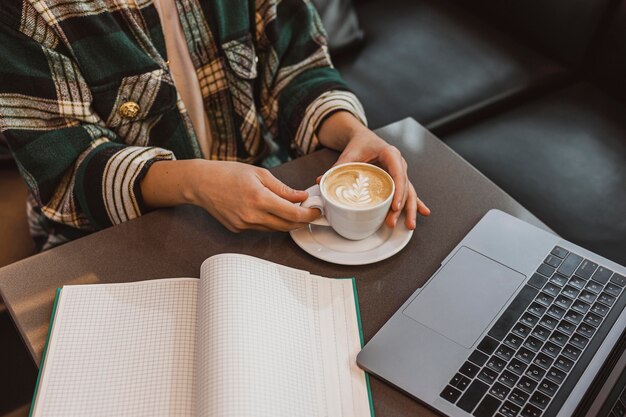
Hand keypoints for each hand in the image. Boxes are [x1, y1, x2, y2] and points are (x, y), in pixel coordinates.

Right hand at [141, 159, 319, 231]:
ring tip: (292, 209)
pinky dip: (270, 222)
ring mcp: (244, 225)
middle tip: (309, 211)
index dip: (308, 214)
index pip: (292, 214)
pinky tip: (270, 211)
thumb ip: (283, 189)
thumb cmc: (228, 173)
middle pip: (286, 225)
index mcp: (259, 198)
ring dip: (286, 221)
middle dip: (301, 220)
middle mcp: (252, 215)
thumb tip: (301, 197)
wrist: (201, 183)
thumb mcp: (260, 174)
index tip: (316, 210)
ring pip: (275, 228)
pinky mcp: (238, 229)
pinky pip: (261, 228)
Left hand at [317, 112, 429, 228]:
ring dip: (410, 209)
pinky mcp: (398, 179)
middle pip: (405, 186)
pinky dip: (416, 202)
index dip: (398, 190)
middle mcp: (399, 163)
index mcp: (390, 153)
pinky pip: (409, 192)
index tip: (394, 206)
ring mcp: (401, 172)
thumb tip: (321, 181)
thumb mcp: (348, 155)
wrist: (364, 138)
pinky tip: (423, 212)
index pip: (398, 172)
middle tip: (393, 221)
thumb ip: (336, 168)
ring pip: (410, 191)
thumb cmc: (359, 145)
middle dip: (401, 206)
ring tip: (410, 225)